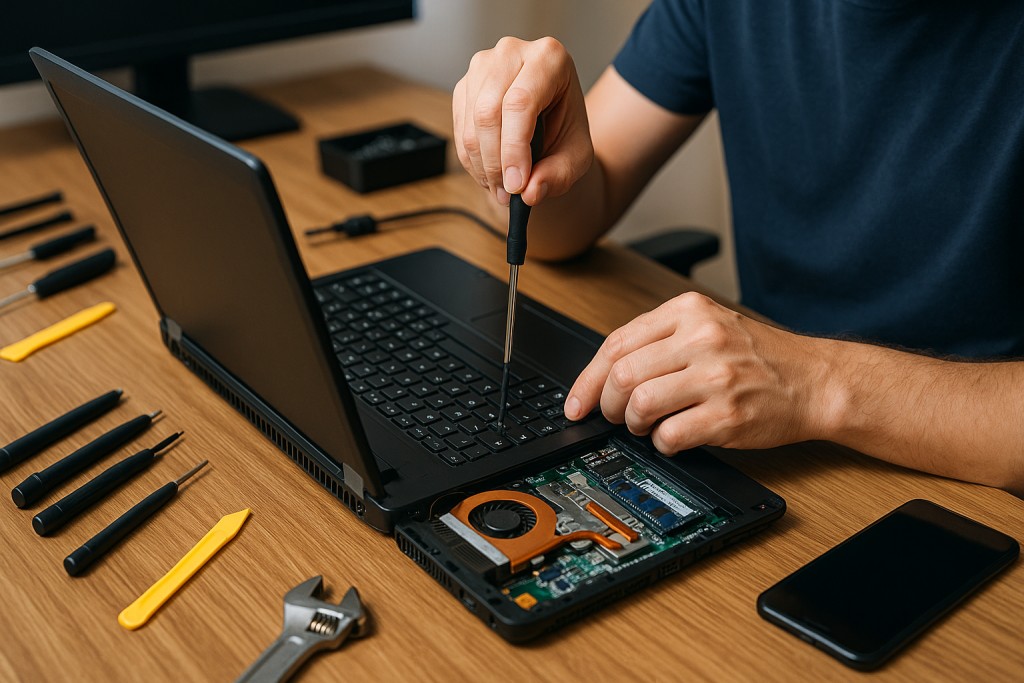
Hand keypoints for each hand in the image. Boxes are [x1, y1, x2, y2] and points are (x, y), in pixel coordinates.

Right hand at [453, 37, 593, 207]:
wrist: (553, 122)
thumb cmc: (567, 130)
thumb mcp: (577, 156)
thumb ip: (559, 175)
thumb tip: (530, 192)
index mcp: (549, 58)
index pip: (520, 102)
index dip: (514, 148)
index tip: (516, 185)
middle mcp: (512, 53)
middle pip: (488, 111)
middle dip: (495, 162)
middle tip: (508, 192)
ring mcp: (483, 66)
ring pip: (471, 124)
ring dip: (483, 165)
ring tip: (502, 189)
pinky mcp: (465, 85)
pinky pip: (460, 130)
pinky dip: (472, 160)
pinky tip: (491, 173)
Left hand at [564, 292, 836, 453]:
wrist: (815, 380)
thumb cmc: (760, 357)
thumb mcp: (709, 326)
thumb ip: (660, 340)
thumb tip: (604, 375)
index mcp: (689, 311)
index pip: (617, 342)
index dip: (587, 379)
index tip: (576, 403)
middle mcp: (702, 338)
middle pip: (622, 374)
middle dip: (609, 404)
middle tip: (617, 416)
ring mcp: (716, 376)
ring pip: (640, 403)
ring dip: (634, 423)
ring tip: (648, 425)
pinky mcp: (728, 415)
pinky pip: (670, 435)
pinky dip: (662, 443)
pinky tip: (674, 437)